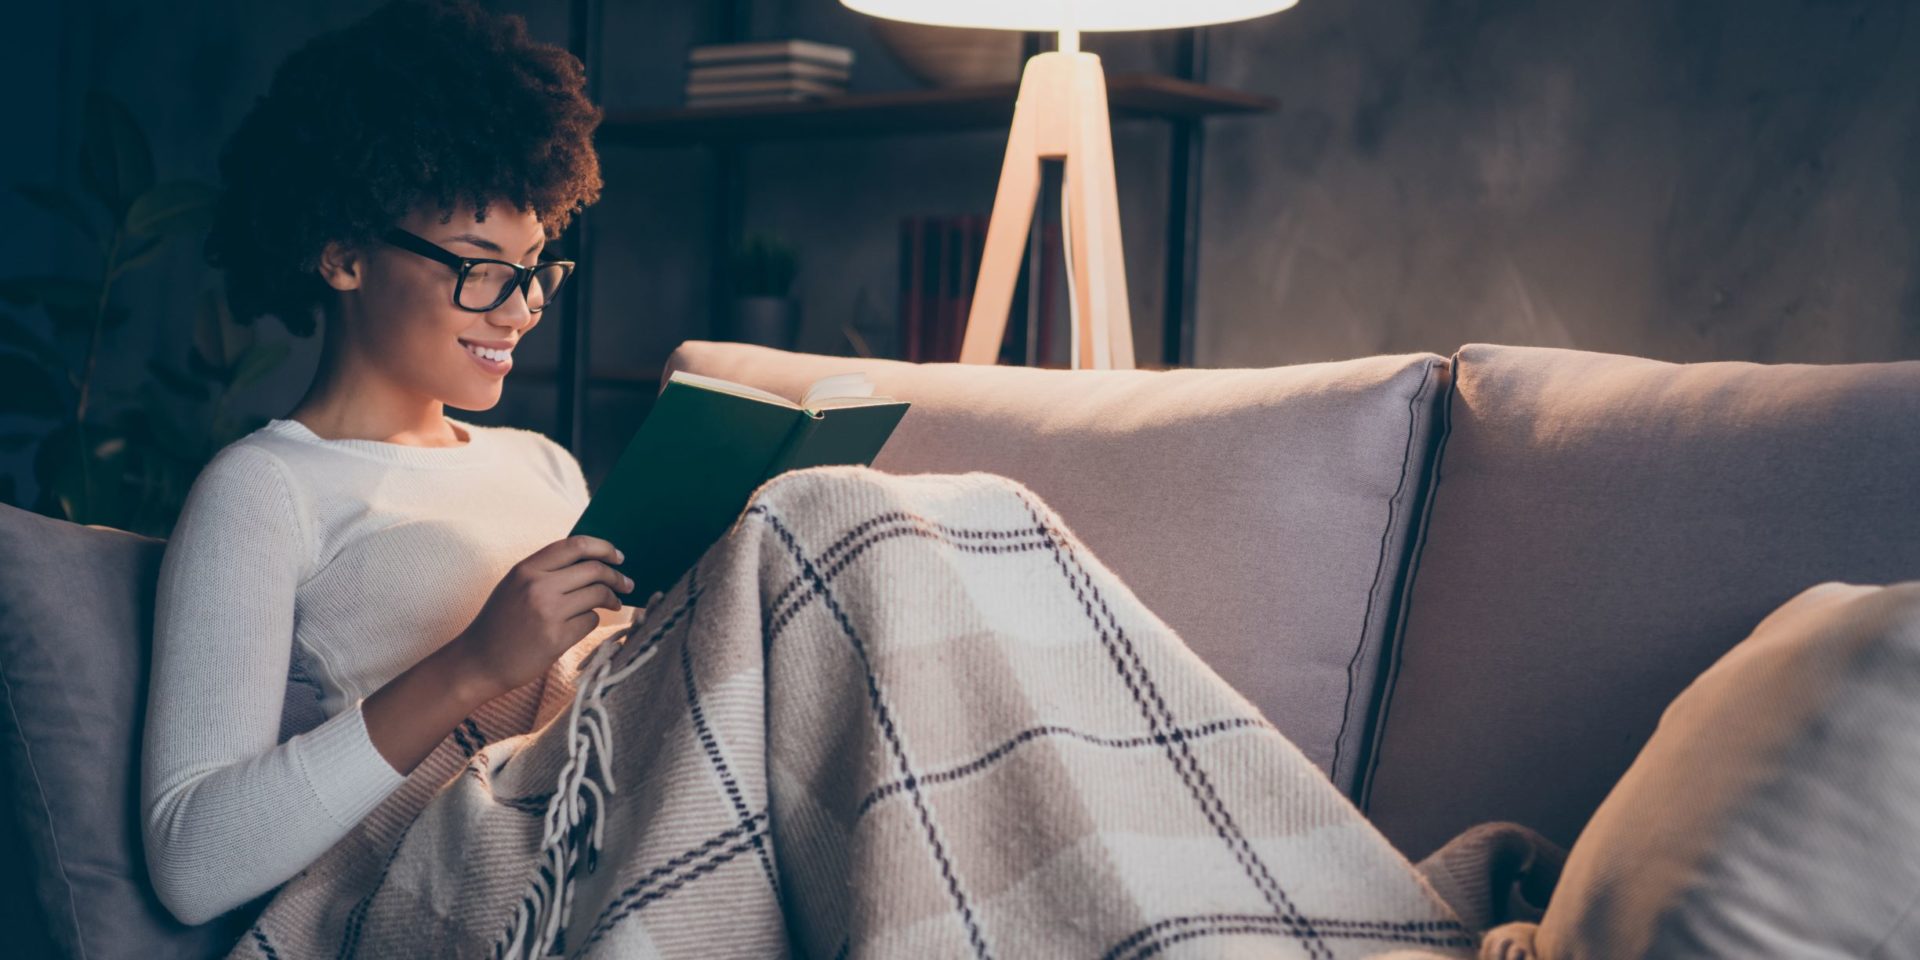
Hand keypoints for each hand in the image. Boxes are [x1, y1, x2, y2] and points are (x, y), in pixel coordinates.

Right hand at [447, 534, 632, 700]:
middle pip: (594, 570)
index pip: (576, 545)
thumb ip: (546, 571)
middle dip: (616, 576)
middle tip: (627, 584)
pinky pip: (590, 621)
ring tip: (615, 604)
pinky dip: (592, 621)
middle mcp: (537, 586)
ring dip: (612, 599)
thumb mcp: (515, 586)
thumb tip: (591, 561)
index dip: (603, 547)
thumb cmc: (500, 623)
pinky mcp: (556, 638)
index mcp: (526, 568)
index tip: (618, 556)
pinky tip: (583, 625)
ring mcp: (547, 612)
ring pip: (597, 595)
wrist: (478, 662)